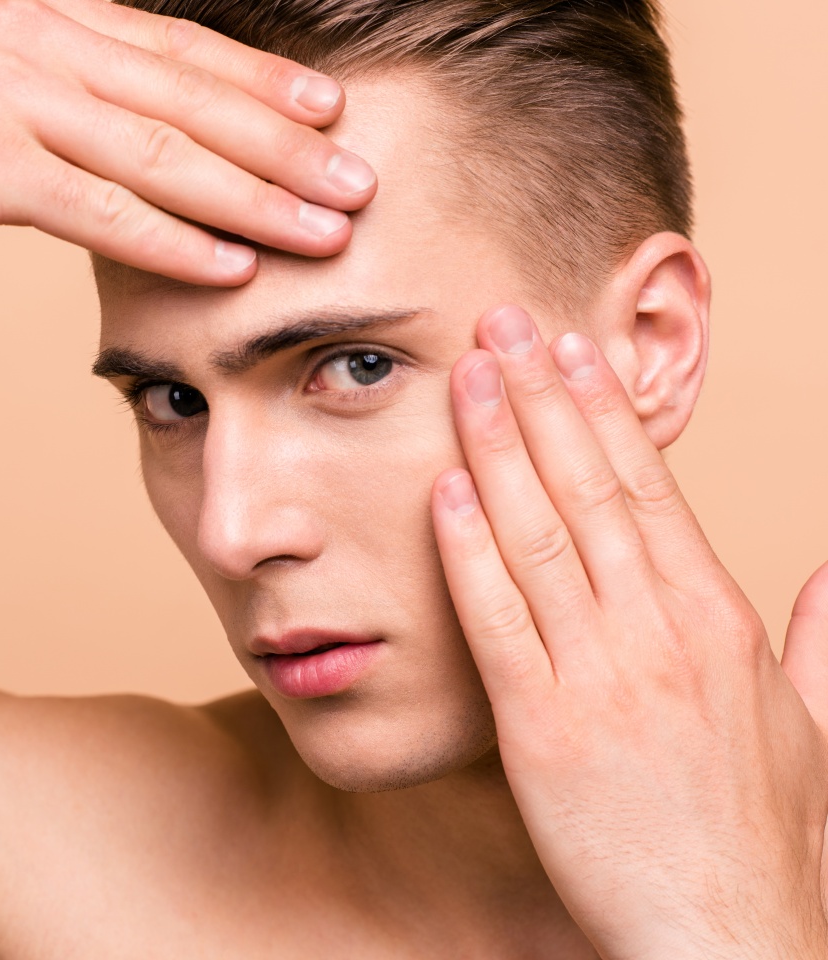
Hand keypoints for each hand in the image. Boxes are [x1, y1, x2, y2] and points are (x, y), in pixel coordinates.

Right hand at [0, 0, 376, 281]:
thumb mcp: (9, 90)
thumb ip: (86, 103)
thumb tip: (163, 147)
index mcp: (57, 20)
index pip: (185, 52)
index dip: (265, 84)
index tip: (334, 113)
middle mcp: (42, 42)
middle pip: (192, 101)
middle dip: (286, 147)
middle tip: (358, 184)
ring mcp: (11, 96)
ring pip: (160, 154)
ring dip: (253, 199)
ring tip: (323, 233)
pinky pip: (97, 208)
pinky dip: (171, 241)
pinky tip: (230, 267)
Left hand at [431, 305, 827, 958]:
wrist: (726, 938)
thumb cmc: (766, 833)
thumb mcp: (817, 724)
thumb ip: (823, 638)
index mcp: (717, 618)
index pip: (649, 486)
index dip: (604, 413)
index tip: (572, 354)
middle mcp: (658, 631)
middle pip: (589, 486)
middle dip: (542, 397)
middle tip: (505, 324)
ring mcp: (598, 676)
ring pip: (538, 533)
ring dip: (499, 446)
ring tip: (471, 375)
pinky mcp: (541, 728)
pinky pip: (496, 618)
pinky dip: (468, 549)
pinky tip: (445, 489)